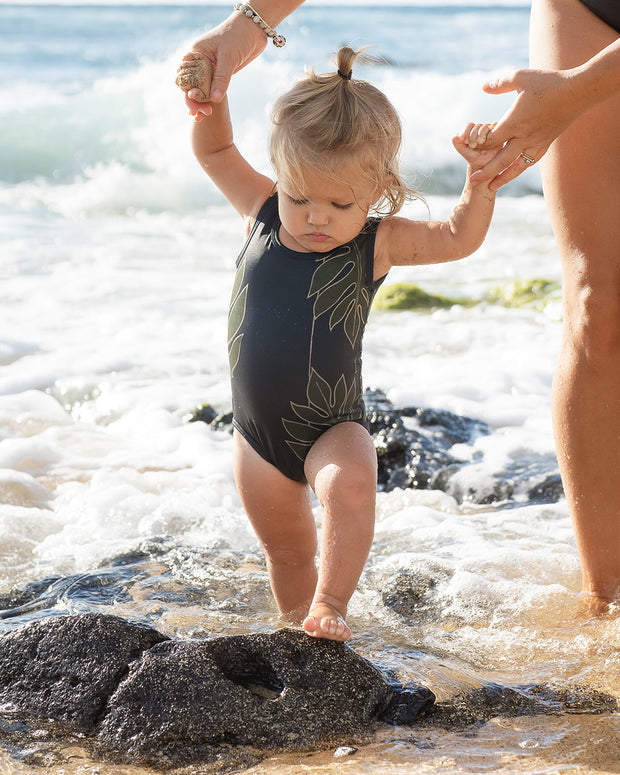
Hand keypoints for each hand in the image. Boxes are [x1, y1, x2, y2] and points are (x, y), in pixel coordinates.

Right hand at [177, 11, 266, 119]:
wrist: (254, 30)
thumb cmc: (238, 36)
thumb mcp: (228, 57)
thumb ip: (221, 78)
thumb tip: (214, 100)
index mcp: (195, 53)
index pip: (185, 75)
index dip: (187, 90)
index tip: (193, 102)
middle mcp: (199, 62)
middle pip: (191, 85)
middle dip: (193, 100)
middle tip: (200, 114)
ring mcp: (208, 69)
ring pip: (201, 89)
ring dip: (200, 102)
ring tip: (203, 116)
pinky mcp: (219, 74)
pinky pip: (211, 89)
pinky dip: (209, 100)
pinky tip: (208, 111)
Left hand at [452, 123, 501, 171]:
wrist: (485, 169)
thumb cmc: (474, 160)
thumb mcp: (465, 153)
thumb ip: (458, 145)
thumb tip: (454, 136)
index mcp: (473, 132)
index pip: (470, 125)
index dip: (467, 131)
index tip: (465, 141)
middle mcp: (482, 131)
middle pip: (478, 125)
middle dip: (474, 134)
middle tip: (472, 145)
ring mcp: (491, 133)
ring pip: (487, 126)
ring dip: (482, 133)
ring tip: (480, 143)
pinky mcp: (500, 137)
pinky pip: (497, 130)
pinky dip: (492, 133)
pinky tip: (489, 141)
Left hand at [469, 68, 580, 188]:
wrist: (578, 91)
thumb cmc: (548, 82)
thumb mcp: (521, 77)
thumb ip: (500, 83)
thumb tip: (483, 87)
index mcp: (514, 122)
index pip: (491, 139)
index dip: (479, 143)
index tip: (470, 145)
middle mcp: (524, 137)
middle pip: (501, 160)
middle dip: (486, 171)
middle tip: (474, 181)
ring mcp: (536, 142)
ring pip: (517, 166)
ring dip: (503, 177)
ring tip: (492, 187)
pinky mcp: (546, 143)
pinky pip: (531, 160)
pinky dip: (521, 168)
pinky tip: (516, 171)